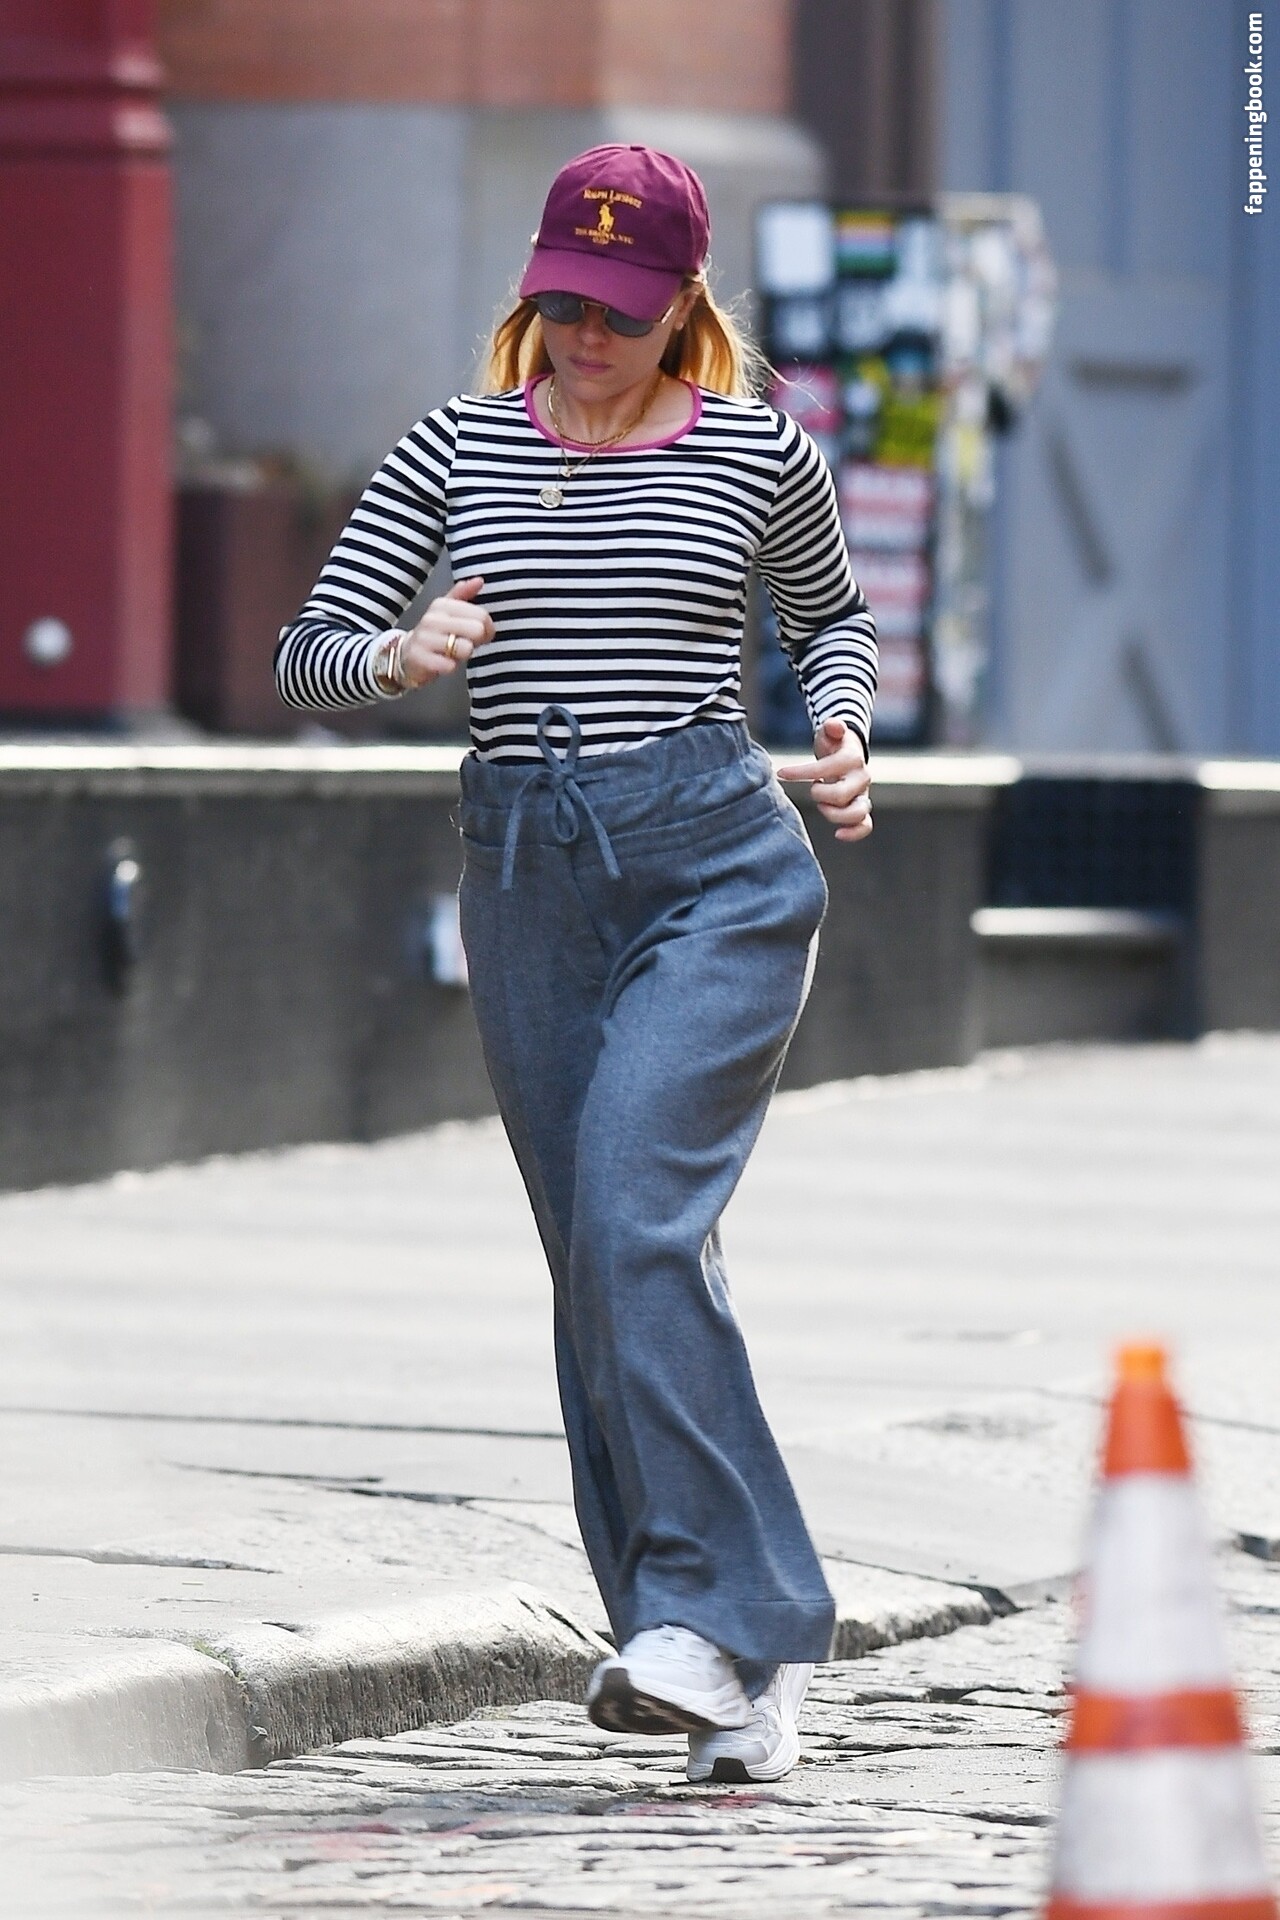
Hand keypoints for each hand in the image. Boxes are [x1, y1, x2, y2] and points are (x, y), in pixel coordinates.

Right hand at [399, 576, 493, 684]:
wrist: (405, 654)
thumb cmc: (433, 633)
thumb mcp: (446, 610)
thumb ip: (463, 594)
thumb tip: (479, 580)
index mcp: (442, 605)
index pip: (481, 615)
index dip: (487, 628)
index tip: (480, 634)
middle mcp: (433, 619)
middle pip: (477, 630)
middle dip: (477, 642)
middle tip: (466, 644)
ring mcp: (425, 638)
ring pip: (465, 648)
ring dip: (463, 655)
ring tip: (453, 653)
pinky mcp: (421, 658)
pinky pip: (450, 665)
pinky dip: (450, 667)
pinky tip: (443, 663)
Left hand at [777, 718, 871, 841]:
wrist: (847, 754)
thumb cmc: (834, 743)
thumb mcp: (830, 732)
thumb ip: (832, 727)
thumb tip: (833, 725)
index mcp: (852, 758)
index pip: (827, 768)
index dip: (801, 772)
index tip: (781, 773)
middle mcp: (861, 778)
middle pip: (841, 795)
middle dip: (819, 794)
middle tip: (813, 787)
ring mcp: (863, 795)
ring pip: (857, 813)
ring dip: (833, 814)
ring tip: (822, 805)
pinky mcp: (862, 809)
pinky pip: (865, 825)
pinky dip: (854, 833)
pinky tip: (838, 834)